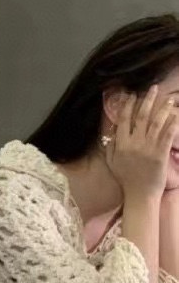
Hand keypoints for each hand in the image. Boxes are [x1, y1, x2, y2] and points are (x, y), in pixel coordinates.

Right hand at [107, 86, 178, 200]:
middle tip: (154, 88)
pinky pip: (167, 136)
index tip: (133, 95)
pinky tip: (175, 116)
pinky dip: (172, 124)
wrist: (139, 194)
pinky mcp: (161, 154)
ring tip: (169, 99)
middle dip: (148, 101)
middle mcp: (135, 144)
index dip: (129, 106)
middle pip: (142, 117)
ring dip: (164, 109)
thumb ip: (110, 146)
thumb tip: (112, 131)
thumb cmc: (125, 178)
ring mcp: (149, 148)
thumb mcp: (112, 162)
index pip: (124, 120)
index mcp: (122, 144)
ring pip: (157, 123)